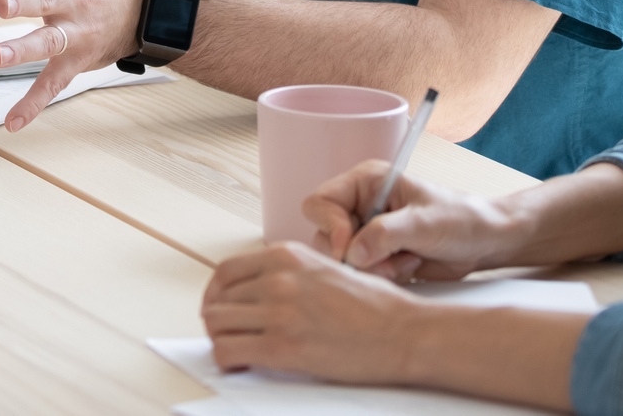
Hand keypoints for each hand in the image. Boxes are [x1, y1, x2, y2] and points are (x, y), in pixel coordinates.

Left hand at [0, 0, 149, 131]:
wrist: (146, 5)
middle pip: (44, 0)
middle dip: (23, 3)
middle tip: (1, 6)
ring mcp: (76, 31)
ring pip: (51, 41)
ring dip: (25, 49)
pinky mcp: (78, 60)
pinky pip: (55, 83)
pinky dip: (34, 104)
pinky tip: (12, 122)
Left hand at [201, 240, 429, 384]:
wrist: (406, 334)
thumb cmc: (376, 307)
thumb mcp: (325, 269)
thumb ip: (289, 274)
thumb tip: (256, 291)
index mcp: (286, 256)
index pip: (225, 272)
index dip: (216, 295)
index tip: (221, 309)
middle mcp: (277, 279)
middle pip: (218, 300)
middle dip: (221, 321)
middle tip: (233, 337)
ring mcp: (278, 312)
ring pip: (216, 324)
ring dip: (221, 340)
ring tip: (239, 352)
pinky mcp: (282, 346)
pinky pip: (228, 351)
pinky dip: (227, 360)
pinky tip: (241, 365)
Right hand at [305, 160, 524, 280]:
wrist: (488, 243)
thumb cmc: (462, 220)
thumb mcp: (423, 223)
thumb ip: (383, 235)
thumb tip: (351, 254)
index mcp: (364, 183)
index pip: (320, 203)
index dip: (330, 227)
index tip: (350, 249)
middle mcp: (359, 205)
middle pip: (326, 235)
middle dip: (357, 254)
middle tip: (390, 260)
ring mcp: (366, 231)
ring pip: (343, 258)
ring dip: (374, 268)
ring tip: (407, 261)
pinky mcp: (376, 254)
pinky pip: (362, 273)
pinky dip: (385, 276)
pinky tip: (409, 267)